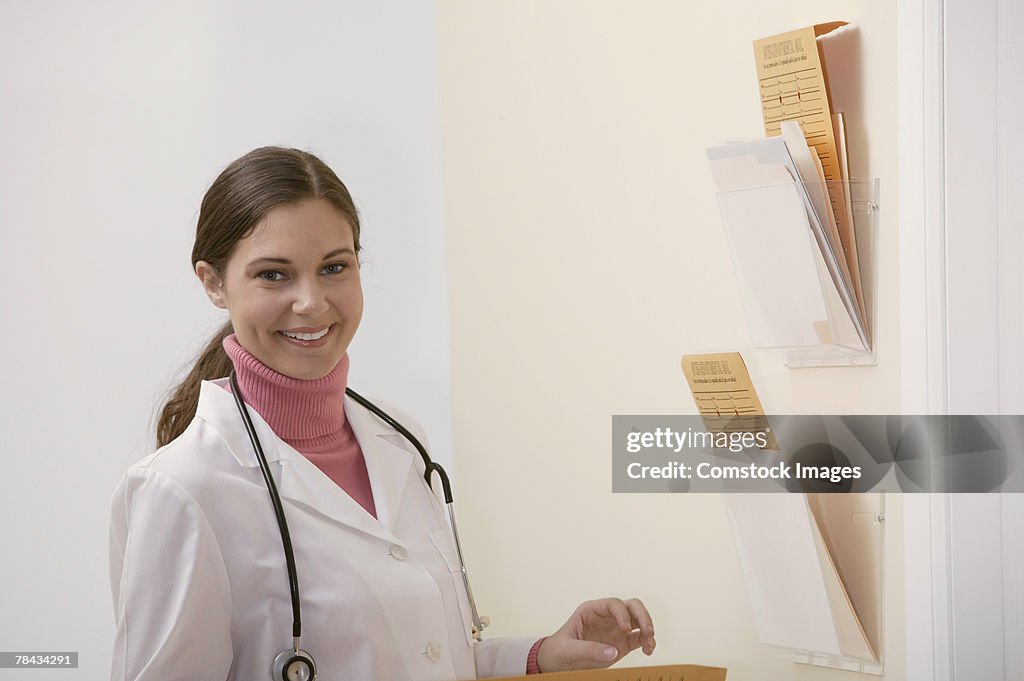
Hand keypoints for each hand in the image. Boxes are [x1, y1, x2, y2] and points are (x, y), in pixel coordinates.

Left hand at [536, 598, 655, 672]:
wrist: (556, 663)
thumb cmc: (558, 650)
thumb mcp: (568, 648)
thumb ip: (589, 649)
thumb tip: (613, 651)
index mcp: (591, 610)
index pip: (613, 604)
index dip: (622, 613)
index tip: (625, 629)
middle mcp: (607, 616)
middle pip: (631, 606)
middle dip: (642, 616)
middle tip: (647, 631)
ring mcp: (616, 629)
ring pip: (639, 620)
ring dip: (648, 629)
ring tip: (649, 644)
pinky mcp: (622, 643)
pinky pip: (639, 638)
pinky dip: (647, 642)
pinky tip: (648, 650)